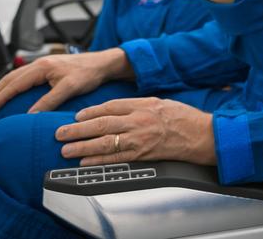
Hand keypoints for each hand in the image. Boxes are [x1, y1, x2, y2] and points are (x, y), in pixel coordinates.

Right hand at [0, 48, 131, 114]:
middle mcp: (39, 64)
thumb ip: (49, 101)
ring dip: (1, 89)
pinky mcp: (47, 69)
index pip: (14, 84)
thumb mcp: (69, 88)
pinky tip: (11, 93)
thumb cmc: (88, 74)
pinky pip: (23, 77)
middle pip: (10, 79)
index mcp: (42, 67)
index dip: (0, 97)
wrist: (103, 63)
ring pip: (15, 77)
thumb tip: (31, 115)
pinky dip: (13, 86)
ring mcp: (43, 65)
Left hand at [55, 98, 217, 166]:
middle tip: (61, 133)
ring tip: (66, 149)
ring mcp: (139, 139)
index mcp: (141, 105)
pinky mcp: (143, 154)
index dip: (90, 112)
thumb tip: (115, 109)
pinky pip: (116, 158)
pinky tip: (85, 161)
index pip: (109, 107)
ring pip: (104, 142)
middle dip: (77, 129)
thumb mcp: (159, 102)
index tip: (76, 116)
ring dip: (82, 146)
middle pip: (101, 124)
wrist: (201, 134)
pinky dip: (98, 160)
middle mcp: (138, 121)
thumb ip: (137, 105)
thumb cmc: (182, 117)